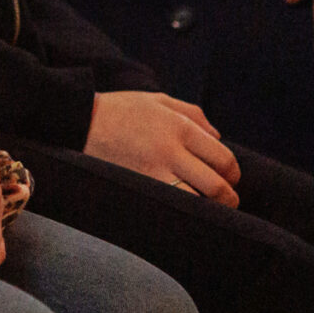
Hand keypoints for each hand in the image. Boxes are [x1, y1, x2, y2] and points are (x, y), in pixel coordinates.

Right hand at [83, 90, 240, 205]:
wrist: (80, 121)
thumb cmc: (120, 110)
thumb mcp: (158, 100)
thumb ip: (193, 114)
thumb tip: (218, 137)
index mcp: (180, 126)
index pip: (223, 158)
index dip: (233, 175)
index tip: (229, 180)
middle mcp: (172, 149)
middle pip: (217, 185)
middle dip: (228, 198)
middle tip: (226, 201)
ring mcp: (154, 171)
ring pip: (198, 202)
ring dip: (209, 210)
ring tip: (208, 212)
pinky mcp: (139, 185)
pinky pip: (172, 205)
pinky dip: (184, 212)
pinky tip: (183, 212)